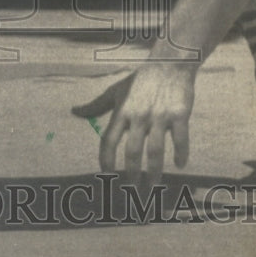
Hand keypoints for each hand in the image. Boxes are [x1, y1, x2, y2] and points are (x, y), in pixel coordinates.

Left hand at [72, 61, 195, 182]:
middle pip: (132, 151)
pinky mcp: (180, 114)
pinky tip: (180, 165)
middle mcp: (139, 115)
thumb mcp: (115, 91)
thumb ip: (96, 105)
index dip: (106, 159)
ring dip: (154, 172)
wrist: (170, 64)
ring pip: (156, 150)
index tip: (106, 176)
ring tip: (153, 188)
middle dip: (131, 174)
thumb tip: (74, 111)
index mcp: (122, 111)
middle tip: (132, 192)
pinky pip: (180, 139)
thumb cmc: (139, 81)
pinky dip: (181, 154)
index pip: (109, 140)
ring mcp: (160, 116)